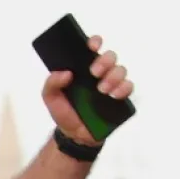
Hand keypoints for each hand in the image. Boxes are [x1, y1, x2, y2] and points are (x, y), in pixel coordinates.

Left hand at [43, 33, 131, 147]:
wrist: (73, 135)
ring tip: (101, 90)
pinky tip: (113, 96)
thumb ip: (51, 83)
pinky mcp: (120, 98)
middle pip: (110, 56)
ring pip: (121, 70)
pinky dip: (123, 88)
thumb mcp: (50, 97)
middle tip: (94, 73)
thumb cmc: (64, 112)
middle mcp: (100, 73)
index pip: (92, 48)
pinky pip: (129, 87)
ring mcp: (111, 84)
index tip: (91, 47)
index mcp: (83, 68)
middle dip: (104, 61)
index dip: (94, 42)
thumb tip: (66, 73)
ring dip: (113, 76)